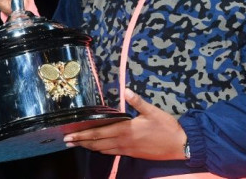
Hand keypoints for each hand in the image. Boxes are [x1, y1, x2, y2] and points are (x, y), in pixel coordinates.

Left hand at [63, 88, 186, 160]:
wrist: (179, 146)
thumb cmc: (166, 127)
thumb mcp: (153, 111)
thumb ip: (137, 101)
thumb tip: (125, 90)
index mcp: (125, 130)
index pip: (98, 133)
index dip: (82, 134)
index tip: (69, 135)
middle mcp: (122, 142)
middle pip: (97, 143)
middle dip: (81, 142)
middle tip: (67, 141)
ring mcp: (126, 149)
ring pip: (103, 150)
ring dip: (89, 147)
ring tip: (78, 145)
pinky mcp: (132, 154)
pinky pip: (112, 152)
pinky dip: (101, 150)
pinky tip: (98, 148)